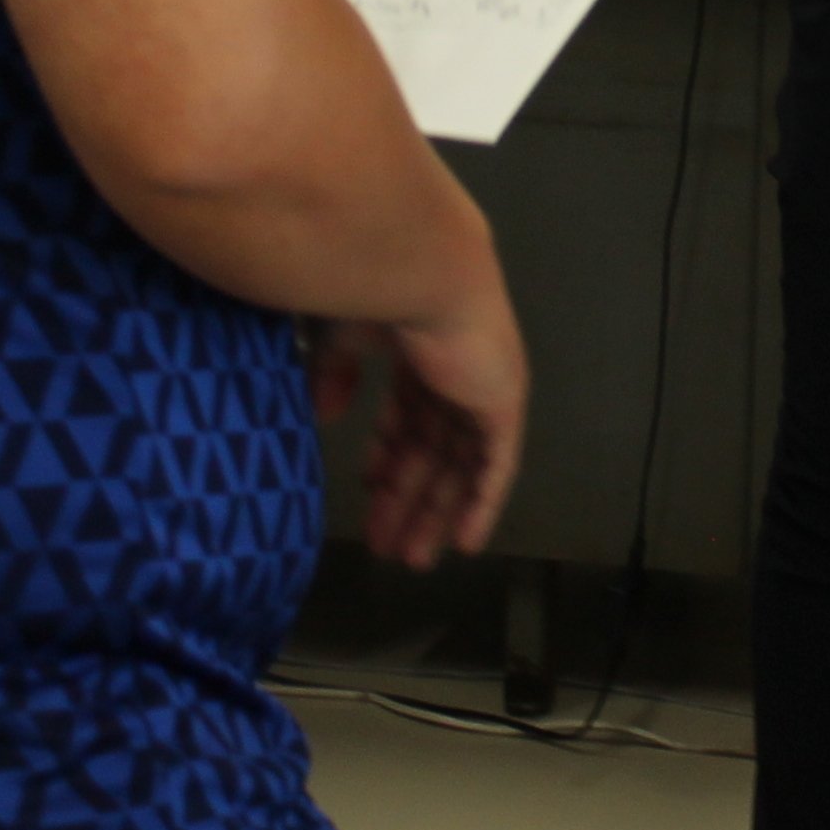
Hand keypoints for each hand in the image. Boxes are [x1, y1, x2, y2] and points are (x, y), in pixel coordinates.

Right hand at [331, 295, 527, 568]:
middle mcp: (459, 372)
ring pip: (462, 466)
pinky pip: (497, 467)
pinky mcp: (505, 405)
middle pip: (435, 450)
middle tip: (388, 546)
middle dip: (409, 499)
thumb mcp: (343, 338)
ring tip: (413, 558)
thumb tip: (324, 413)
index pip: (410, 416)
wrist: (422, 271)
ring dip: (437, 512)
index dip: (389, 457)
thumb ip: (334, 374)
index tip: (368, 491)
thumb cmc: (376, 293)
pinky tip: (464, 542)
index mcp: (422, 351)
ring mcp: (485, 388)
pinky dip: (481, 504)